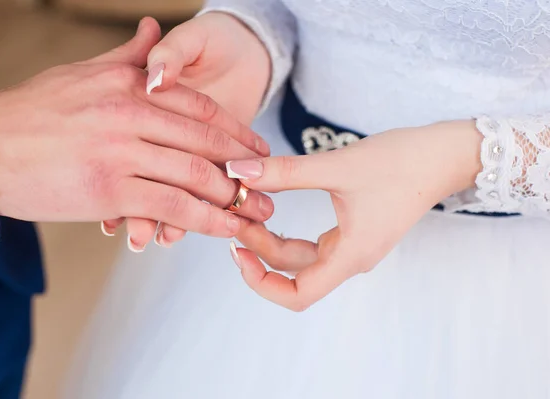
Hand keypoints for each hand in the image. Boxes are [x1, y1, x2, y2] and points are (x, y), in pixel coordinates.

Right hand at [0, 18, 272, 239]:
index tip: (256, 149)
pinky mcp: (110, 190)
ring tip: (258, 212)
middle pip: (205, 143)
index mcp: (127, 86)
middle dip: (244, 167)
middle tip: (271, 185)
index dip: (234, 131)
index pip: (198, 109)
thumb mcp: (82, 72)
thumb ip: (127, 56)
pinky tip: (226, 228)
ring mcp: (121, 153)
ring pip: (195, 176)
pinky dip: (205, 219)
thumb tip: (155, 29)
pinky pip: (171, 207)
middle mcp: (129, 114)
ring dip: (234, 197)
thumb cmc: (32, 112)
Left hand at [228, 122, 482, 310]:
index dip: (261, 283)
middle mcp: (351, 258)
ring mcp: (353, 246)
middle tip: (235, 214)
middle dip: (258, 247)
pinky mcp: (354, 231)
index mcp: (351, 255)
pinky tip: (271, 210)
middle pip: (293, 272)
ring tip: (247, 208)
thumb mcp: (337, 166)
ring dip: (271, 238)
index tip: (238, 251)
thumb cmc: (401, 162)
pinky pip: (312, 243)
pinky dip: (288, 229)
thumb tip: (237, 171)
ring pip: (300, 257)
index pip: (298, 295)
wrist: (444, 154)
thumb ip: (285, 172)